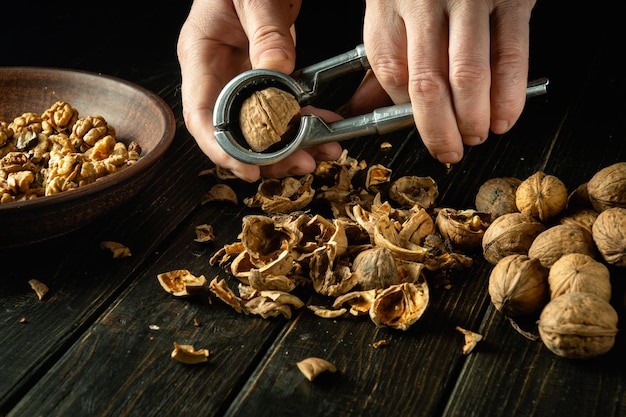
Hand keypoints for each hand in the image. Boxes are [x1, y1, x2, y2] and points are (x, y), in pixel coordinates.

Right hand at [177, 0, 341, 181]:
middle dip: (266, 155)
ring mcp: (240, 76)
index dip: (222, 149)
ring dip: (289, 145)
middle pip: (233, 131)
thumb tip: (277, 70)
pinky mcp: (263, 74)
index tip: (249, 169)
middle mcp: (217, 73)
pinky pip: (280, 106)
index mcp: (200, 56)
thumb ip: (265, 33)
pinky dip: (301, 120)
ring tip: (320, 152)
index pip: (201, 115)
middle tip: (300, 164)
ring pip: (259, 126)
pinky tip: (324, 125)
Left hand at [350, 0, 535, 164]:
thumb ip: (383, 60)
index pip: (391, 74)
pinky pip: (509, 55)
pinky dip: (509, 94)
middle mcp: (424, 3)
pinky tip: (505, 116)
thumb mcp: (389, 8)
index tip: (423, 131)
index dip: (407, 112)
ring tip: (476, 137)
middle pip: (427, 84)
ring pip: (468, 76)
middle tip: (450, 151)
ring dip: (473, 118)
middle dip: (439, 130)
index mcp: (387, 6)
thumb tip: (360, 111)